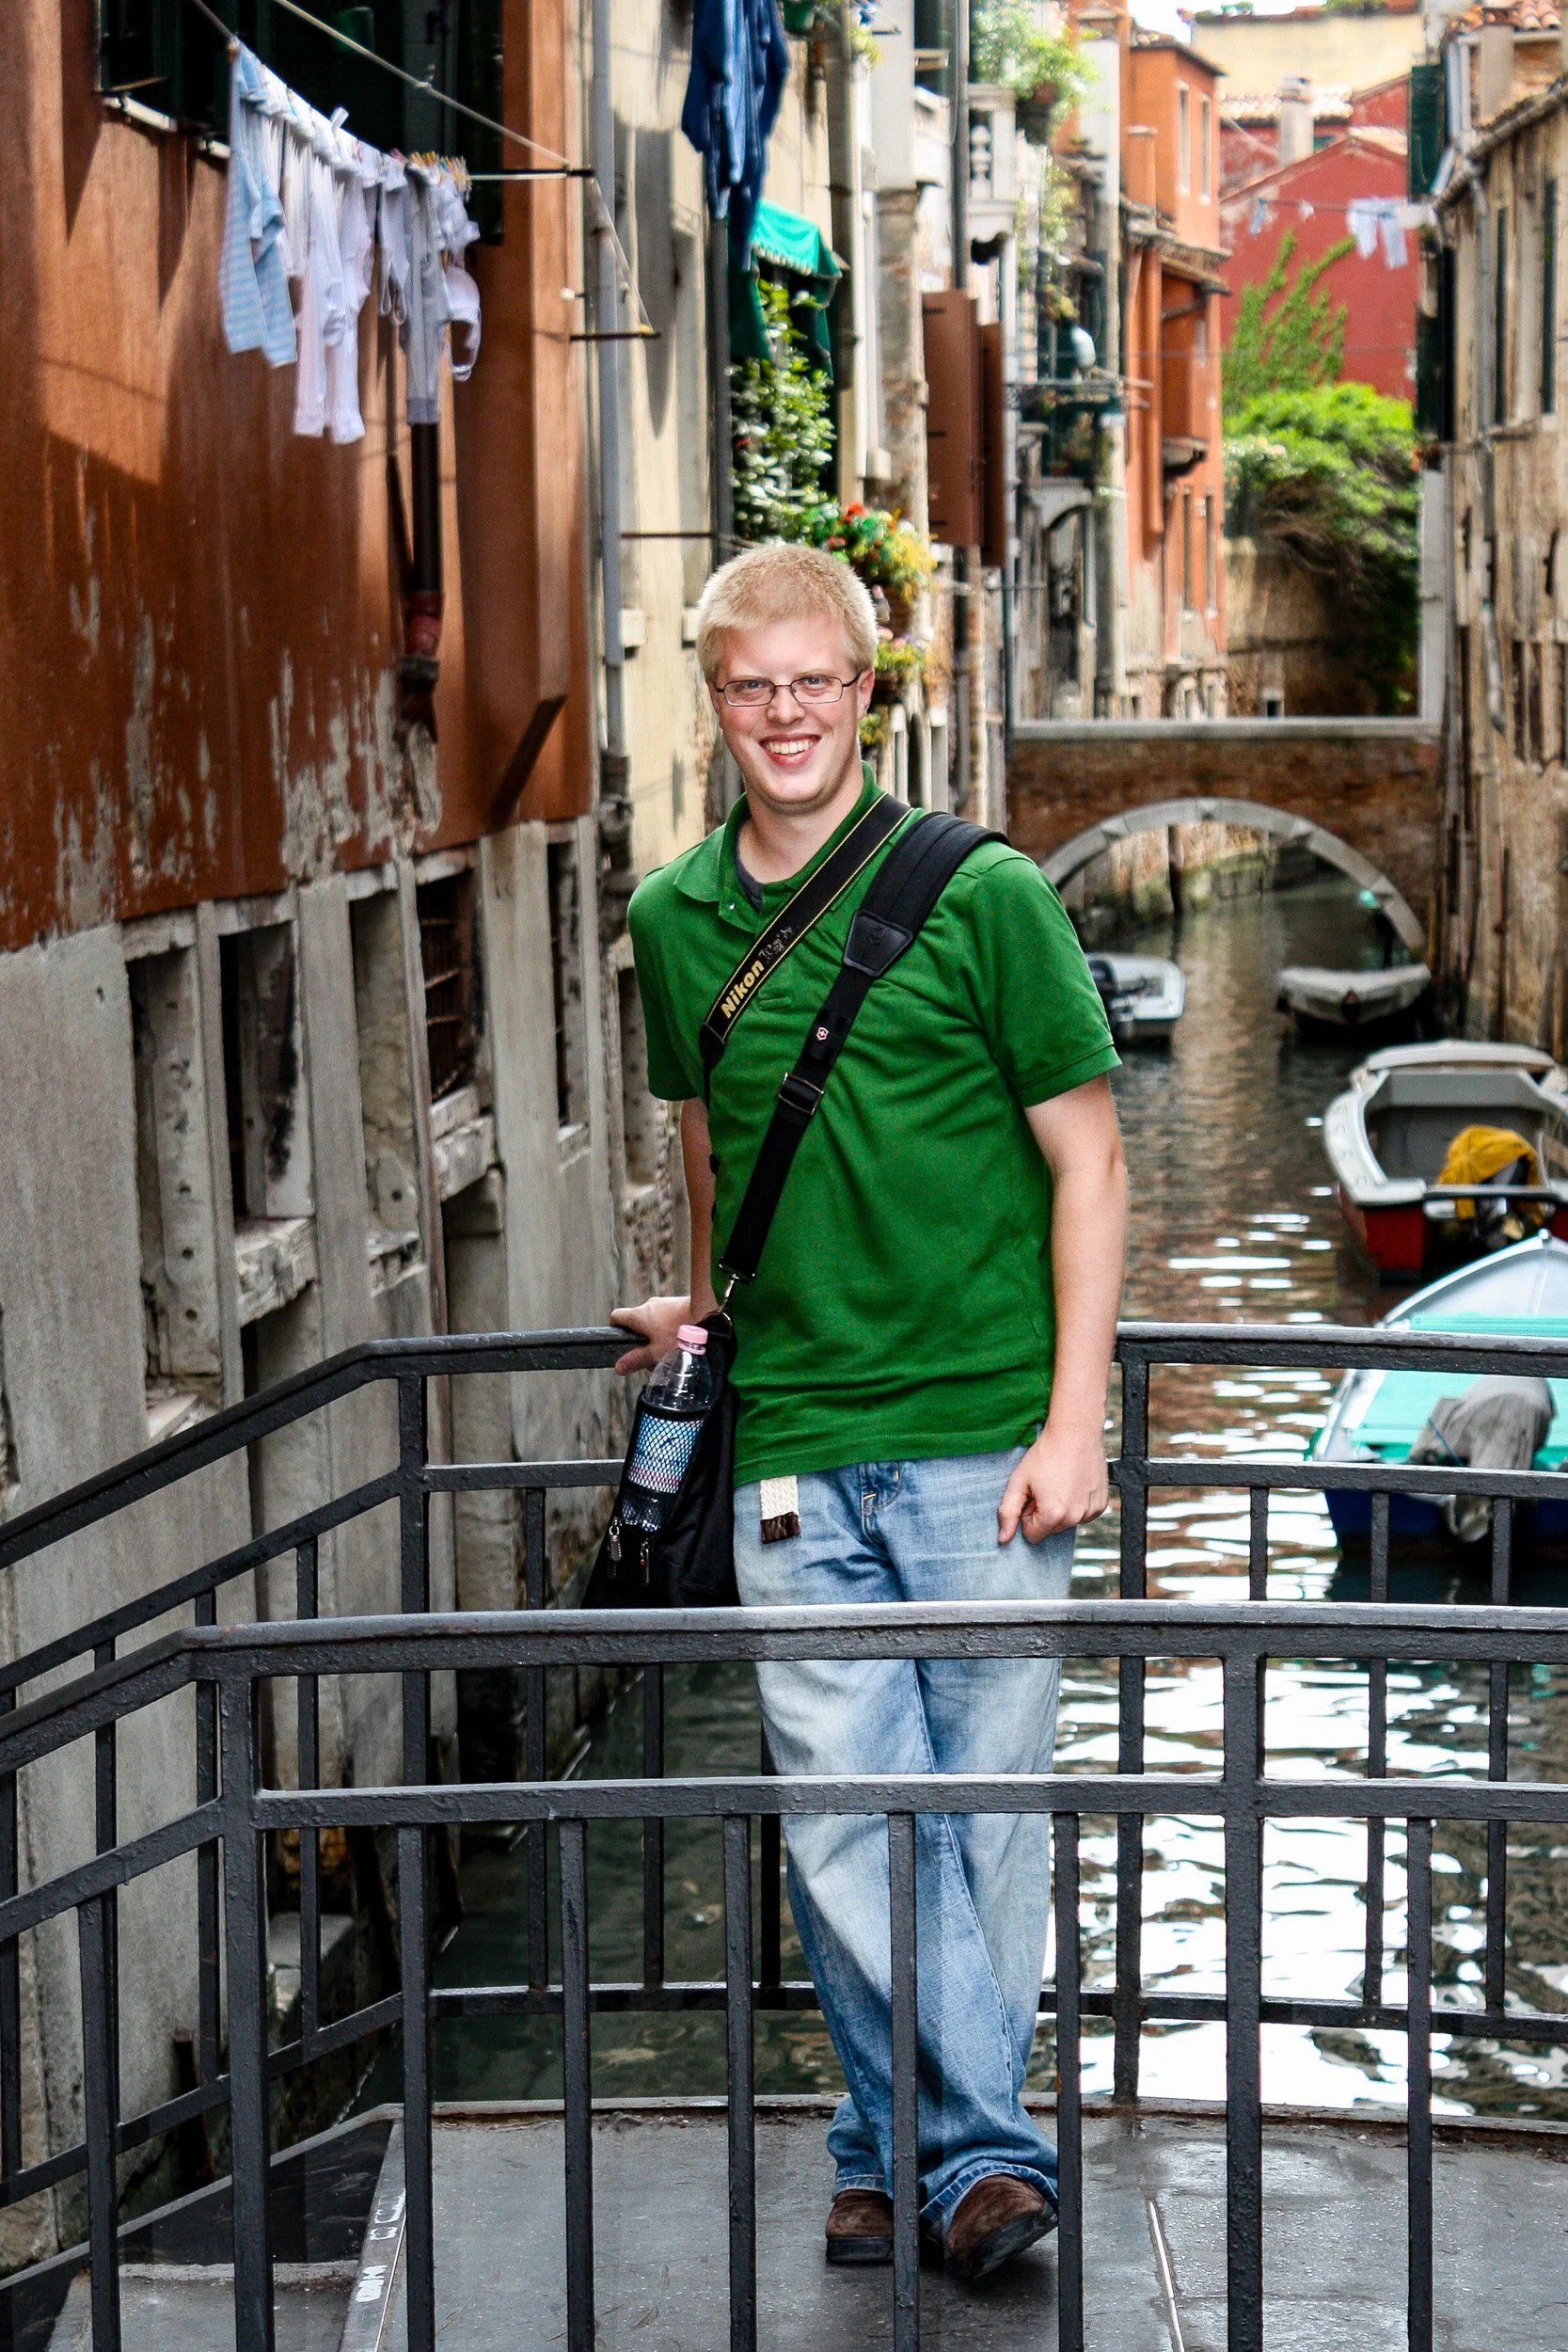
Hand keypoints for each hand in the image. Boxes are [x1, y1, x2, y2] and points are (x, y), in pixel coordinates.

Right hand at [610, 1295, 691, 1375]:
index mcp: (639, 1315)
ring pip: (654, 1322)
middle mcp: (649, 1305)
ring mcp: (665, 1303)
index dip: (616, 1330)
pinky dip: (671, 1330)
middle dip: (642, 1341)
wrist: (708, 1315)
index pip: (616, 1317)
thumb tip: (619, 1367)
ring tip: (671, 1352)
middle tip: (652, 1358)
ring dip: (658, 1337)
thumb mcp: (656, 1353)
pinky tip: (682, 1342)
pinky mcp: (679, 1304)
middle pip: (637, 1324)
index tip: (622, 1343)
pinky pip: (669, 1318)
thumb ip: (636, 1360)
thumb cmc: (680, 1335)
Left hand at [997, 1420, 1109, 1543]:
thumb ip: (1008, 1512)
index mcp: (1053, 1515)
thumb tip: (1003, 1539)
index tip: (1033, 1494)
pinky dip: (1076, 1503)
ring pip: (1067, 1521)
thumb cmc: (1046, 1454)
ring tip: (1060, 1481)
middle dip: (1044, 1512)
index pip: (1032, 1534)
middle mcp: (1075, 1517)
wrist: (1076, 1432)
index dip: (1028, 1514)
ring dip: (1061, 1508)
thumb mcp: (1019, 1481)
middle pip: (1050, 1529)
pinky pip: (1083, 1513)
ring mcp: (1091, 1511)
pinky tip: (1074, 1483)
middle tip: (1046, 1485)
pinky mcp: (1101, 1504)